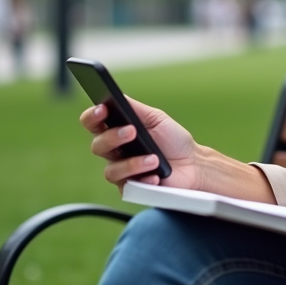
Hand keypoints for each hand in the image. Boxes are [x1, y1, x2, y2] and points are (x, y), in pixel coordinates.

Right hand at [80, 98, 200, 192]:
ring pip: (111, 171)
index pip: (93, 123)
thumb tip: (116, 95)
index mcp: (117, 130)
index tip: (102, 110)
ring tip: (154, 159)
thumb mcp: (156, 118)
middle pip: (97, 146)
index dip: (92, 116)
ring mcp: (122, 171)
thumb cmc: (173, 139)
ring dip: (133, 163)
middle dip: (113, 137)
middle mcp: (115, 152)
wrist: (193, 163)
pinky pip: (128, 187)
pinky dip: (144, 180)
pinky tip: (155, 176)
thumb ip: (135, 108)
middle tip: (132, 132)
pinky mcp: (132, 189)